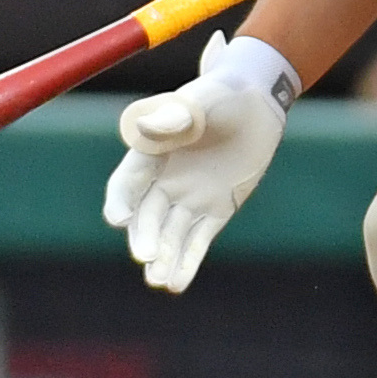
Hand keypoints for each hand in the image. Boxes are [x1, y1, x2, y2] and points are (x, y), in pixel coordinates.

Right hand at [102, 32, 294, 292]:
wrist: (257, 102)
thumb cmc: (222, 94)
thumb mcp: (201, 100)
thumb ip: (175, 117)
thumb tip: (145, 128)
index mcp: (151, 152)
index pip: (128, 182)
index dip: (121, 201)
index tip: (118, 220)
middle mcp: (164, 179)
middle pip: (146, 215)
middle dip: (144, 237)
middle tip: (146, 257)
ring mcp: (189, 197)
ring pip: (170, 234)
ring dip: (163, 258)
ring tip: (160, 281)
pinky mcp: (215, 210)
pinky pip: (198, 241)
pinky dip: (188, 262)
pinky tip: (177, 283)